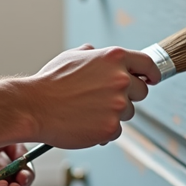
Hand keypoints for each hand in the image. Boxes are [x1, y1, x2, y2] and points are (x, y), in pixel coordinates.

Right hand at [25, 45, 161, 148]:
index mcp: (114, 58)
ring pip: (128, 112)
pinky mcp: (111, 127)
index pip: (148, 64)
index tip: (151, 79)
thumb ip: (94, 55)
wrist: (34, 108)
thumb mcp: (73, 56)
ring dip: (114, 113)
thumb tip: (100, 54)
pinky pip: (116, 130)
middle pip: (141, 91)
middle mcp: (120, 79)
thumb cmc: (50, 83)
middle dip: (127, 96)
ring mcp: (117, 104)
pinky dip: (104, 129)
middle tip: (104, 99)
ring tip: (88, 111)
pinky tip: (85, 123)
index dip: (151, 73)